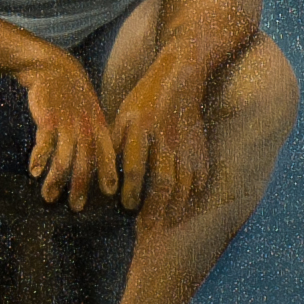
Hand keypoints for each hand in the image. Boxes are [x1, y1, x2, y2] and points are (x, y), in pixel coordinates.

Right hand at [22, 57, 118, 211]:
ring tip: (49, 197)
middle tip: (75, 208)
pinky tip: (34, 172)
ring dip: (56, 180)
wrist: (53, 68)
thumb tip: (96, 161)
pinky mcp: (48, 119)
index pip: (108, 155)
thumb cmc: (73, 95)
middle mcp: (85, 129)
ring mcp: (67, 124)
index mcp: (99, 128)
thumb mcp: (92, 111)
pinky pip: (45, 143)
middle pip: (85, 164)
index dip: (108, 175)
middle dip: (80, 188)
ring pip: (64, 158)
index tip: (111, 194)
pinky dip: (39, 159)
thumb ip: (95, 135)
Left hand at [109, 63, 212, 215]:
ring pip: (184, 181)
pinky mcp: (200, 146)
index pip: (134, 165)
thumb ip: (114, 143)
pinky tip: (186, 203)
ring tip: (168, 220)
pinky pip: (200, 175)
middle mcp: (164, 137)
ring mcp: (186, 143)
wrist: (179, 79)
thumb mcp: (123, 116)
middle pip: (162, 179)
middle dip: (155, 206)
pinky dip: (193, 191)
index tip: (127, 207)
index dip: (130, 189)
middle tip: (147, 225)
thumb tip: (102, 173)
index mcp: (140, 127)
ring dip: (176, 204)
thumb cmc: (143, 100)